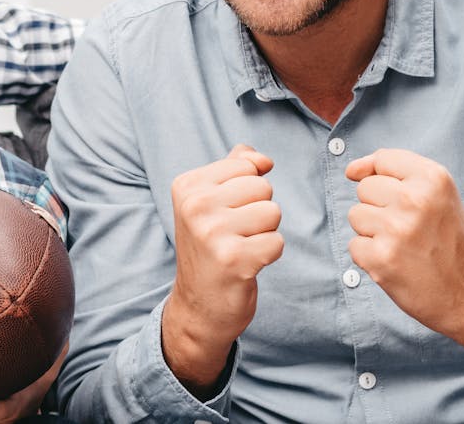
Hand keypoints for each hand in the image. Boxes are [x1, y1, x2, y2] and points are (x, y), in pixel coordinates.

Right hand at [161, 145, 281, 392]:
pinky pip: (277, 242)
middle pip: (263, 187)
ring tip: (240, 247)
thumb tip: (262, 158)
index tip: (225, 213)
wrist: (199, 305)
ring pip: (273, 213)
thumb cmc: (210, 248)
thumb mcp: (210, 202)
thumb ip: (234, 169)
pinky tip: (246, 264)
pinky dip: (268, 255)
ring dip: (265, 233)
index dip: (247, 190)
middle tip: (234, 234)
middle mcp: (195, 205)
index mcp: (187, 185)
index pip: (246, 165)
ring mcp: (212, 233)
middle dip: (258, 211)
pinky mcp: (234, 259)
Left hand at [344, 148, 463, 337]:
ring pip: (356, 215)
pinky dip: (371, 258)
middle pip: (365, 188)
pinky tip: (398, 264)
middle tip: (411, 229)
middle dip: (380, 208)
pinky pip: (354, 245)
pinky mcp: (381, 258)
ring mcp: (397, 229)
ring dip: (373, 233)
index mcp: (433, 177)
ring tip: (404, 246)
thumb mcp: (437, 194)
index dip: (387, 179)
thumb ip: (395, 172)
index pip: (383, 159)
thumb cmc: (447, 239)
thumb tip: (350, 171)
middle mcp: (415, 199)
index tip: (404, 200)